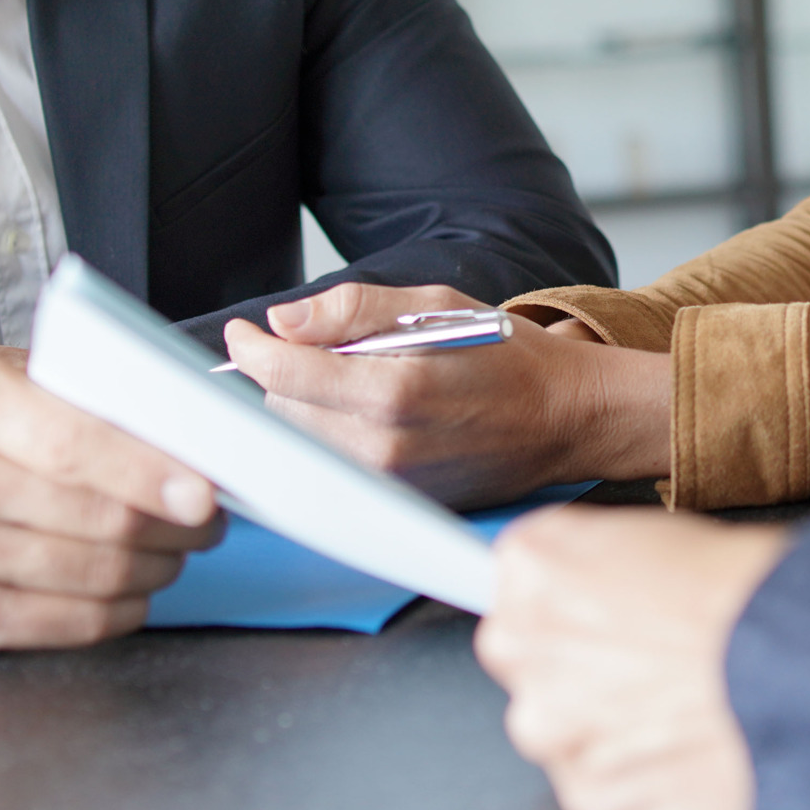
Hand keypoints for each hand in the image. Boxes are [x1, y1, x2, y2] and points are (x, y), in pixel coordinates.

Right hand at [0, 355, 224, 653]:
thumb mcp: (9, 386)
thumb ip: (83, 392)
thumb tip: (181, 418)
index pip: (77, 445)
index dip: (149, 472)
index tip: (204, 491)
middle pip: (103, 519)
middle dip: (178, 525)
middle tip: (207, 519)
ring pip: (100, 575)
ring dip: (160, 565)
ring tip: (174, 548)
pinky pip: (77, 623)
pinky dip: (126, 609)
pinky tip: (134, 588)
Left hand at [223, 282, 671, 508]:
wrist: (564, 419)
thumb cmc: (506, 355)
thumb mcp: (437, 305)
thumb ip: (354, 309)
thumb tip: (284, 321)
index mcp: (395, 387)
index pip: (285, 372)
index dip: (253, 348)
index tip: (245, 334)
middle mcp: (384, 445)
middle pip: (282, 410)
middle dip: (288, 375)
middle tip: (327, 352)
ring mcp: (388, 484)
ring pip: (301, 443)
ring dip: (308, 409)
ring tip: (359, 385)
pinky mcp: (393, 504)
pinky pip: (331, 468)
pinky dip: (333, 438)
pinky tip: (371, 418)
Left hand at [474, 507, 792, 809]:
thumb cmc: (766, 594)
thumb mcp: (678, 535)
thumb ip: (611, 564)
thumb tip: (612, 591)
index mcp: (537, 561)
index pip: (515, 582)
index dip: (572, 601)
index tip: (599, 613)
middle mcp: (525, 644)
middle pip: (527, 661)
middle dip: (579, 668)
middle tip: (655, 666)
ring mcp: (553, 730)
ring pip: (561, 735)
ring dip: (607, 731)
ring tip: (686, 714)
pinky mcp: (590, 800)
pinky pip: (604, 796)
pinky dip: (641, 787)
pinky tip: (693, 757)